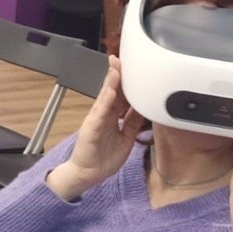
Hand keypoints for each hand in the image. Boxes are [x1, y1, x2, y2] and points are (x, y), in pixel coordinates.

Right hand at [46, 56, 144, 200]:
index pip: (121, 94)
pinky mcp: (91, 128)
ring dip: (111, 82)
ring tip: (117, 68)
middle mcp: (104, 114)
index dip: (127, 80)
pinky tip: (110, 91)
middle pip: (112, 90)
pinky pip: (100, 113)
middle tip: (121, 58)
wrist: (87, 174)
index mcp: (113, 116)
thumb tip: (145, 108)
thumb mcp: (126, 137)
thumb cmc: (104, 156)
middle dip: (117, 74)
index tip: (133, 65)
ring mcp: (96, 120)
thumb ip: (134, 122)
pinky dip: (105, 101)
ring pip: (105, 98)